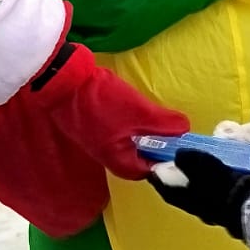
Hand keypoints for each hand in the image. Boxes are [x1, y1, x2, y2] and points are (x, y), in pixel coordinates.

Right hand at [30, 43, 189, 180]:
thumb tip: (185, 130)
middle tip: (176, 126)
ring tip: (161, 116)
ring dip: (148, 130)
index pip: (153, 168)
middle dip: (160, 142)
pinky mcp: (97, 126)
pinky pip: (123, 130)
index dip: (170, 156)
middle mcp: (110, 158)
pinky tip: (140, 108)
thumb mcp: (140, 113)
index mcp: (121, 162)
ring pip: (134, 141)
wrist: (64, 81)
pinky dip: (134, 122)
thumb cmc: (102, 103)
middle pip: (144, 154)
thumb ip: (165, 124)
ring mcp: (102, 142)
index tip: (185, 142)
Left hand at [148, 149, 249, 238]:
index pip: (163, 188)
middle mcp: (192, 208)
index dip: (157, 178)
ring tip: (194, 171)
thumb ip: (185, 157)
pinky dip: (207, 188)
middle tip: (172, 168)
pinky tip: (213, 179)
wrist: (244, 204)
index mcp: (181, 197)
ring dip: (192, 185)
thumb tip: (179, 156)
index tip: (152, 169)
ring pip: (194, 197)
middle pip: (177, 193)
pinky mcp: (224, 212)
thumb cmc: (216, 183)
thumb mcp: (198, 163)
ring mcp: (208, 212)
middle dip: (174, 181)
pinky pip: (209, 198)